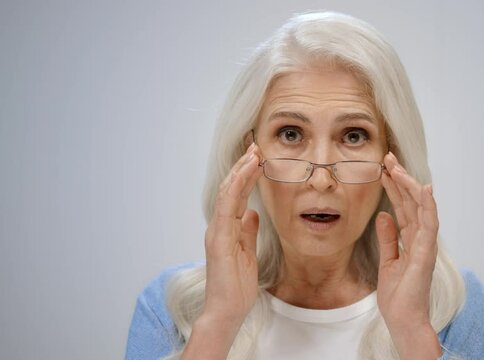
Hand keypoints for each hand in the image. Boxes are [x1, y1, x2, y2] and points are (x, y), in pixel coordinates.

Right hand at [190, 144, 261, 336]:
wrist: (226, 311)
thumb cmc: (236, 287)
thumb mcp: (248, 253)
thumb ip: (248, 232)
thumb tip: (253, 213)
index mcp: (226, 229)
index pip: (236, 195)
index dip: (246, 175)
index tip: (258, 158)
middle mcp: (219, 226)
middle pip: (230, 188)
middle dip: (243, 166)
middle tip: (256, 146)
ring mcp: (217, 231)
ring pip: (227, 192)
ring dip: (240, 170)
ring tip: (253, 153)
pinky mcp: (218, 239)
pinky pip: (227, 206)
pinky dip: (236, 186)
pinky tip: (246, 172)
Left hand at [376, 152, 441, 358]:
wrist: (403, 319)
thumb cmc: (398, 295)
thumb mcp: (388, 260)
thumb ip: (388, 238)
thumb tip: (384, 215)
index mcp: (411, 240)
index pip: (403, 207)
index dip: (394, 187)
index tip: (382, 169)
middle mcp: (420, 238)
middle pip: (412, 202)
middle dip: (400, 179)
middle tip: (388, 158)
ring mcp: (425, 244)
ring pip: (420, 207)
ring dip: (409, 185)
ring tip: (396, 166)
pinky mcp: (426, 252)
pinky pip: (430, 224)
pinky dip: (428, 205)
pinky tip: (423, 188)